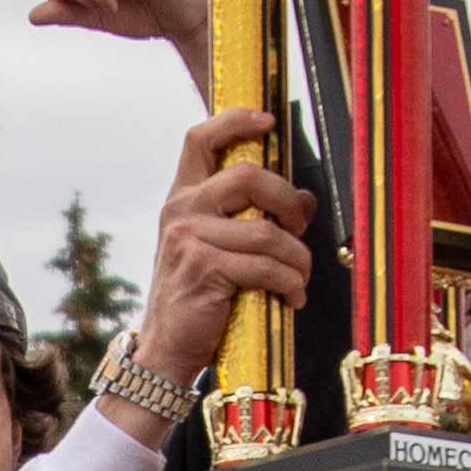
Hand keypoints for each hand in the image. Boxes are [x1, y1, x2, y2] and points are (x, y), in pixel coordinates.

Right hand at [125, 109, 316, 396]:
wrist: (166, 349)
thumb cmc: (197, 298)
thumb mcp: (217, 248)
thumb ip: (253, 218)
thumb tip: (305, 200)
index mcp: (182, 198)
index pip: (201, 139)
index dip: (236, 121)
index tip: (267, 122)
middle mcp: (181, 211)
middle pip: (248, 177)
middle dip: (288, 201)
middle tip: (299, 226)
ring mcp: (188, 239)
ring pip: (266, 231)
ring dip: (297, 256)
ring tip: (299, 276)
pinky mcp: (203, 269)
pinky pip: (265, 267)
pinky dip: (289, 283)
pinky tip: (291, 296)